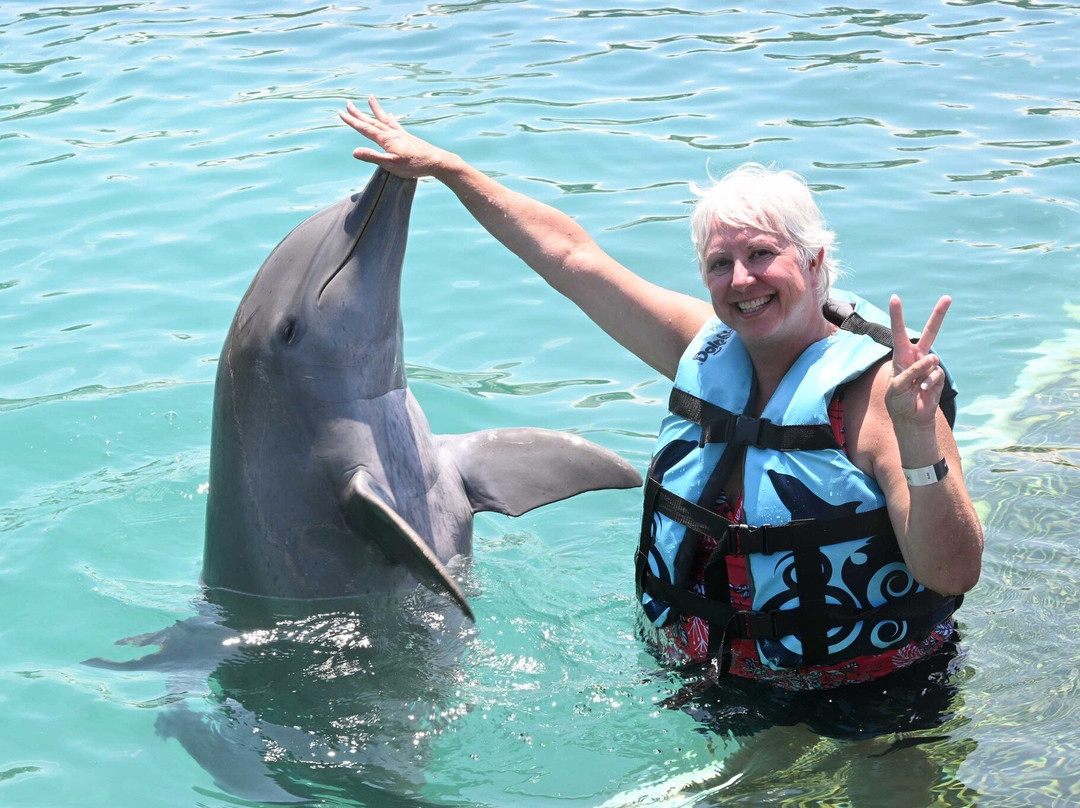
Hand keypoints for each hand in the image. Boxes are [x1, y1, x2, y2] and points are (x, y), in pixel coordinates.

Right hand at [338, 96, 451, 178]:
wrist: (436, 161)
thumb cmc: (414, 165)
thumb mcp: (391, 164)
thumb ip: (373, 157)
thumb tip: (354, 152)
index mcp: (386, 139)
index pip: (365, 128)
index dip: (352, 121)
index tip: (341, 112)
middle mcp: (392, 133)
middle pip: (372, 121)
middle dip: (359, 113)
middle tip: (348, 103)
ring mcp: (400, 134)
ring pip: (384, 119)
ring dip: (375, 109)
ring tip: (370, 98)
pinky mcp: (407, 137)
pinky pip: (396, 124)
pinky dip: (390, 118)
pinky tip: (391, 115)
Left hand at [885, 294, 950, 430]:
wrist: (910, 417)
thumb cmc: (898, 400)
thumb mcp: (897, 386)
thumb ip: (911, 371)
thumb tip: (932, 359)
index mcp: (901, 355)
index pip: (899, 332)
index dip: (898, 315)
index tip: (895, 297)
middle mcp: (917, 356)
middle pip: (930, 332)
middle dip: (939, 315)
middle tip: (948, 297)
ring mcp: (929, 366)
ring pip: (932, 359)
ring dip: (921, 372)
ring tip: (916, 385)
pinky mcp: (938, 376)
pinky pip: (936, 374)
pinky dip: (929, 382)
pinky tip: (923, 390)